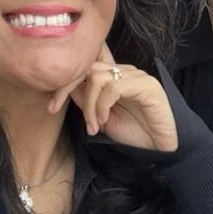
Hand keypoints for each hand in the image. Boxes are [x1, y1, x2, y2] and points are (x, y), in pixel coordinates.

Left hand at [49, 45, 177, 152]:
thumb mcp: (101, 118)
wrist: (161, 149)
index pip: (85, 64)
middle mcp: (124, 71)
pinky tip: (104, 121)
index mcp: (114, 76)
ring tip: (93, 124)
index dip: (65, 79)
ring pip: (97, 76)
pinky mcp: (146, 85)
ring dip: (88, 104)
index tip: (51, 105)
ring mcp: (136, 76)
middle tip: (56, 109)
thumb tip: (64, 88)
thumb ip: (86, 101)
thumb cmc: (134, 134)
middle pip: (87, 66)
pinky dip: (102, 105)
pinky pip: (114, 87)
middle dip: (66, 87)